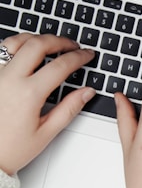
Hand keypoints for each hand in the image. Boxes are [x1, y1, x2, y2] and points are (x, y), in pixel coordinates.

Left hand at [0, 33, 94, 175]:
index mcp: (28, 94)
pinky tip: (26, 52)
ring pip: (15, 41)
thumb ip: (69, 108)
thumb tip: (86, 93)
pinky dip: (16, 46)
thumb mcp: (47, 132)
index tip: (87, 55)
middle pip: (37, 45)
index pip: (60, 66)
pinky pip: (1, 51)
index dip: (78, 58)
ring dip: (36, 38)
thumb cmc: (11, 148)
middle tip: (72, 45)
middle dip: (59, 41)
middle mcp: (9, 79)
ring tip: (50, 43)